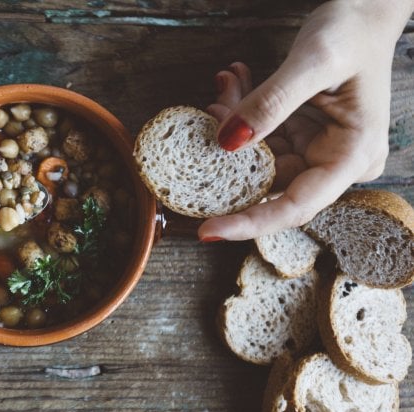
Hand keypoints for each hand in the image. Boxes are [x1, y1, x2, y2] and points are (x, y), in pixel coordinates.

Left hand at [198, 0, 413, 240]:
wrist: (365, 11)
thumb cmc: (352, 32)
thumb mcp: (313, 61)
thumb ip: (271, 103)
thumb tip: (227, 143)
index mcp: (353, 156)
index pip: (295, 206)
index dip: (249, 221)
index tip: (207, 229)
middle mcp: (335, 161)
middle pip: (268, 180)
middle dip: (230, 152)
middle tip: (210, 110)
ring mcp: (316, 149)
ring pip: (256, 156)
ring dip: (232, 123)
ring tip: (225, 84)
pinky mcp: (300, 135)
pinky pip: (259, 136)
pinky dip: (240, 112)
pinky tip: (232, 83)